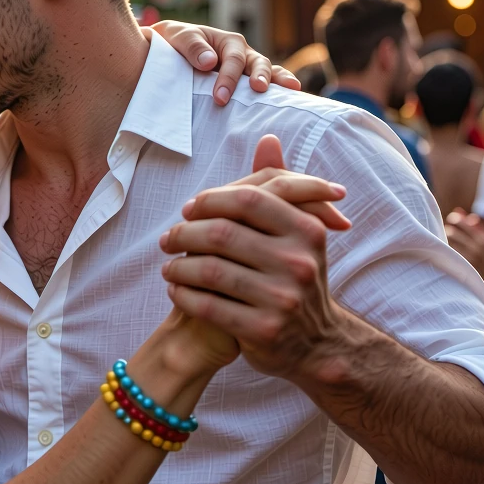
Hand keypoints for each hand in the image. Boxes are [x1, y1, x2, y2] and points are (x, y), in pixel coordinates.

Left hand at [150, 21, 300, 104]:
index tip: (220, 98)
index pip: (233, 60)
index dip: (228, 78)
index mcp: (228, 42)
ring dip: (277, 81)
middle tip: (257, 90)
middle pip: (258, 63)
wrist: (168, 51)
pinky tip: (293, 98)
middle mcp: (242, 54)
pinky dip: (279, 89)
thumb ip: (191, 46)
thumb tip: (210, 62)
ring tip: (290, 90)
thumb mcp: (178, 37)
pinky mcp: (247, 85)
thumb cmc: (173, 42)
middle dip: (259, 77)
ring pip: (268, 72)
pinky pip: (267, 85)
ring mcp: (247, 70)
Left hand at [159, 136, 350, 379]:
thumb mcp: (297, 231)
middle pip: (222, 233)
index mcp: (306, 231)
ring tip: (167, 266)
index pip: (247, 199)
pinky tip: (175, 290)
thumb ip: (280, 187)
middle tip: (166, 239)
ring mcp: (283, 299)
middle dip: (184, 234)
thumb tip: (268, 139)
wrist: (317, 344)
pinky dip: (183, 295)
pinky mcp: (263, 330)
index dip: (210, 200)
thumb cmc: (295, 276)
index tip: (188, 210)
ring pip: (209, 270)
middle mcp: (298, 263)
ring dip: (177, 266)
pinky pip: (207, 305)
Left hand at [445, 209, 483, 294]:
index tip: (452, 217)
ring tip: (448, 240)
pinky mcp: (466, 265)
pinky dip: (449, 250)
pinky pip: (452, 254)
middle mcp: (478, 247)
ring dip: (447, 240)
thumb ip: (480, 229)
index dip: (457, 219)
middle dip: (449, 230)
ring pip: (450, 244)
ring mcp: (471, 257)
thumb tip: (470, 216)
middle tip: (448, 230)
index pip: (466, 224)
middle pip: (454, 233)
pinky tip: (449, 250)